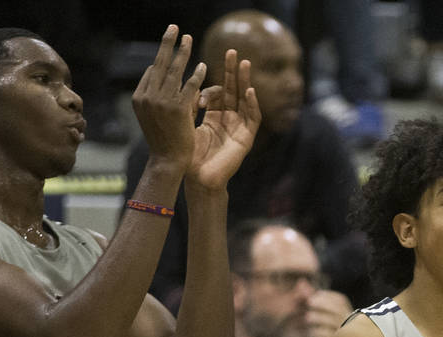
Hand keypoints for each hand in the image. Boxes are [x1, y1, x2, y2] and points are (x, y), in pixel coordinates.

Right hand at [131, 25, 205, 171]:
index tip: (171, 46)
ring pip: (174, 71)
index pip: (152, 72)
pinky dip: (197, 74)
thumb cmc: (163, 139)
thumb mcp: (154, 115)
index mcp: (139, 97)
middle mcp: (147, 96)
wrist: (167, 160)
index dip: (162, 59)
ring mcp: (161, 101)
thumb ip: (161, 95)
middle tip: (174, 27)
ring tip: (188, 38)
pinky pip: (189, 85)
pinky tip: (203, 66)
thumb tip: (170, 76)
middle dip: (168, 43)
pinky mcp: (177, 108)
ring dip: (183, 52)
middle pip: (159, 63)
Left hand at [186, 49, 260, 189]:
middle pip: (233, 91)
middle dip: (232, 72)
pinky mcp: (247, 138)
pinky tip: (250, 91)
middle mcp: (229, 120)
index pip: (218, 93)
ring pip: (245, 100)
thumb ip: (191, 106)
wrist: (199, 179)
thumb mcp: (188, 125)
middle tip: (232, 51)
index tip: (200, 85)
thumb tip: (188, 85)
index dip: (210, 86)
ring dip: (245, 82)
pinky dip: (252, 104)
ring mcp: (239, 128)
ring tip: (245, 64)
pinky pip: (253, 118)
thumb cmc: (191, 157)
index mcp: (215, 118)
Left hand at [307, 289, 352, 336]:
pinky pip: (327, 336)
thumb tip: (300, 284)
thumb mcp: (316, 321)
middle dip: (322, 303)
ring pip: (333, 320)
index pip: (341, 300)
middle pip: (338, 309)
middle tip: (308, 302)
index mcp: (348, 316)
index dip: (327, 295)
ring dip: (318, 317)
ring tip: (307, 319)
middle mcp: (352, 326)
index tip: (314, 295)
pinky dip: (316, 332)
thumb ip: (310, 301)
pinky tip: (310, 335)